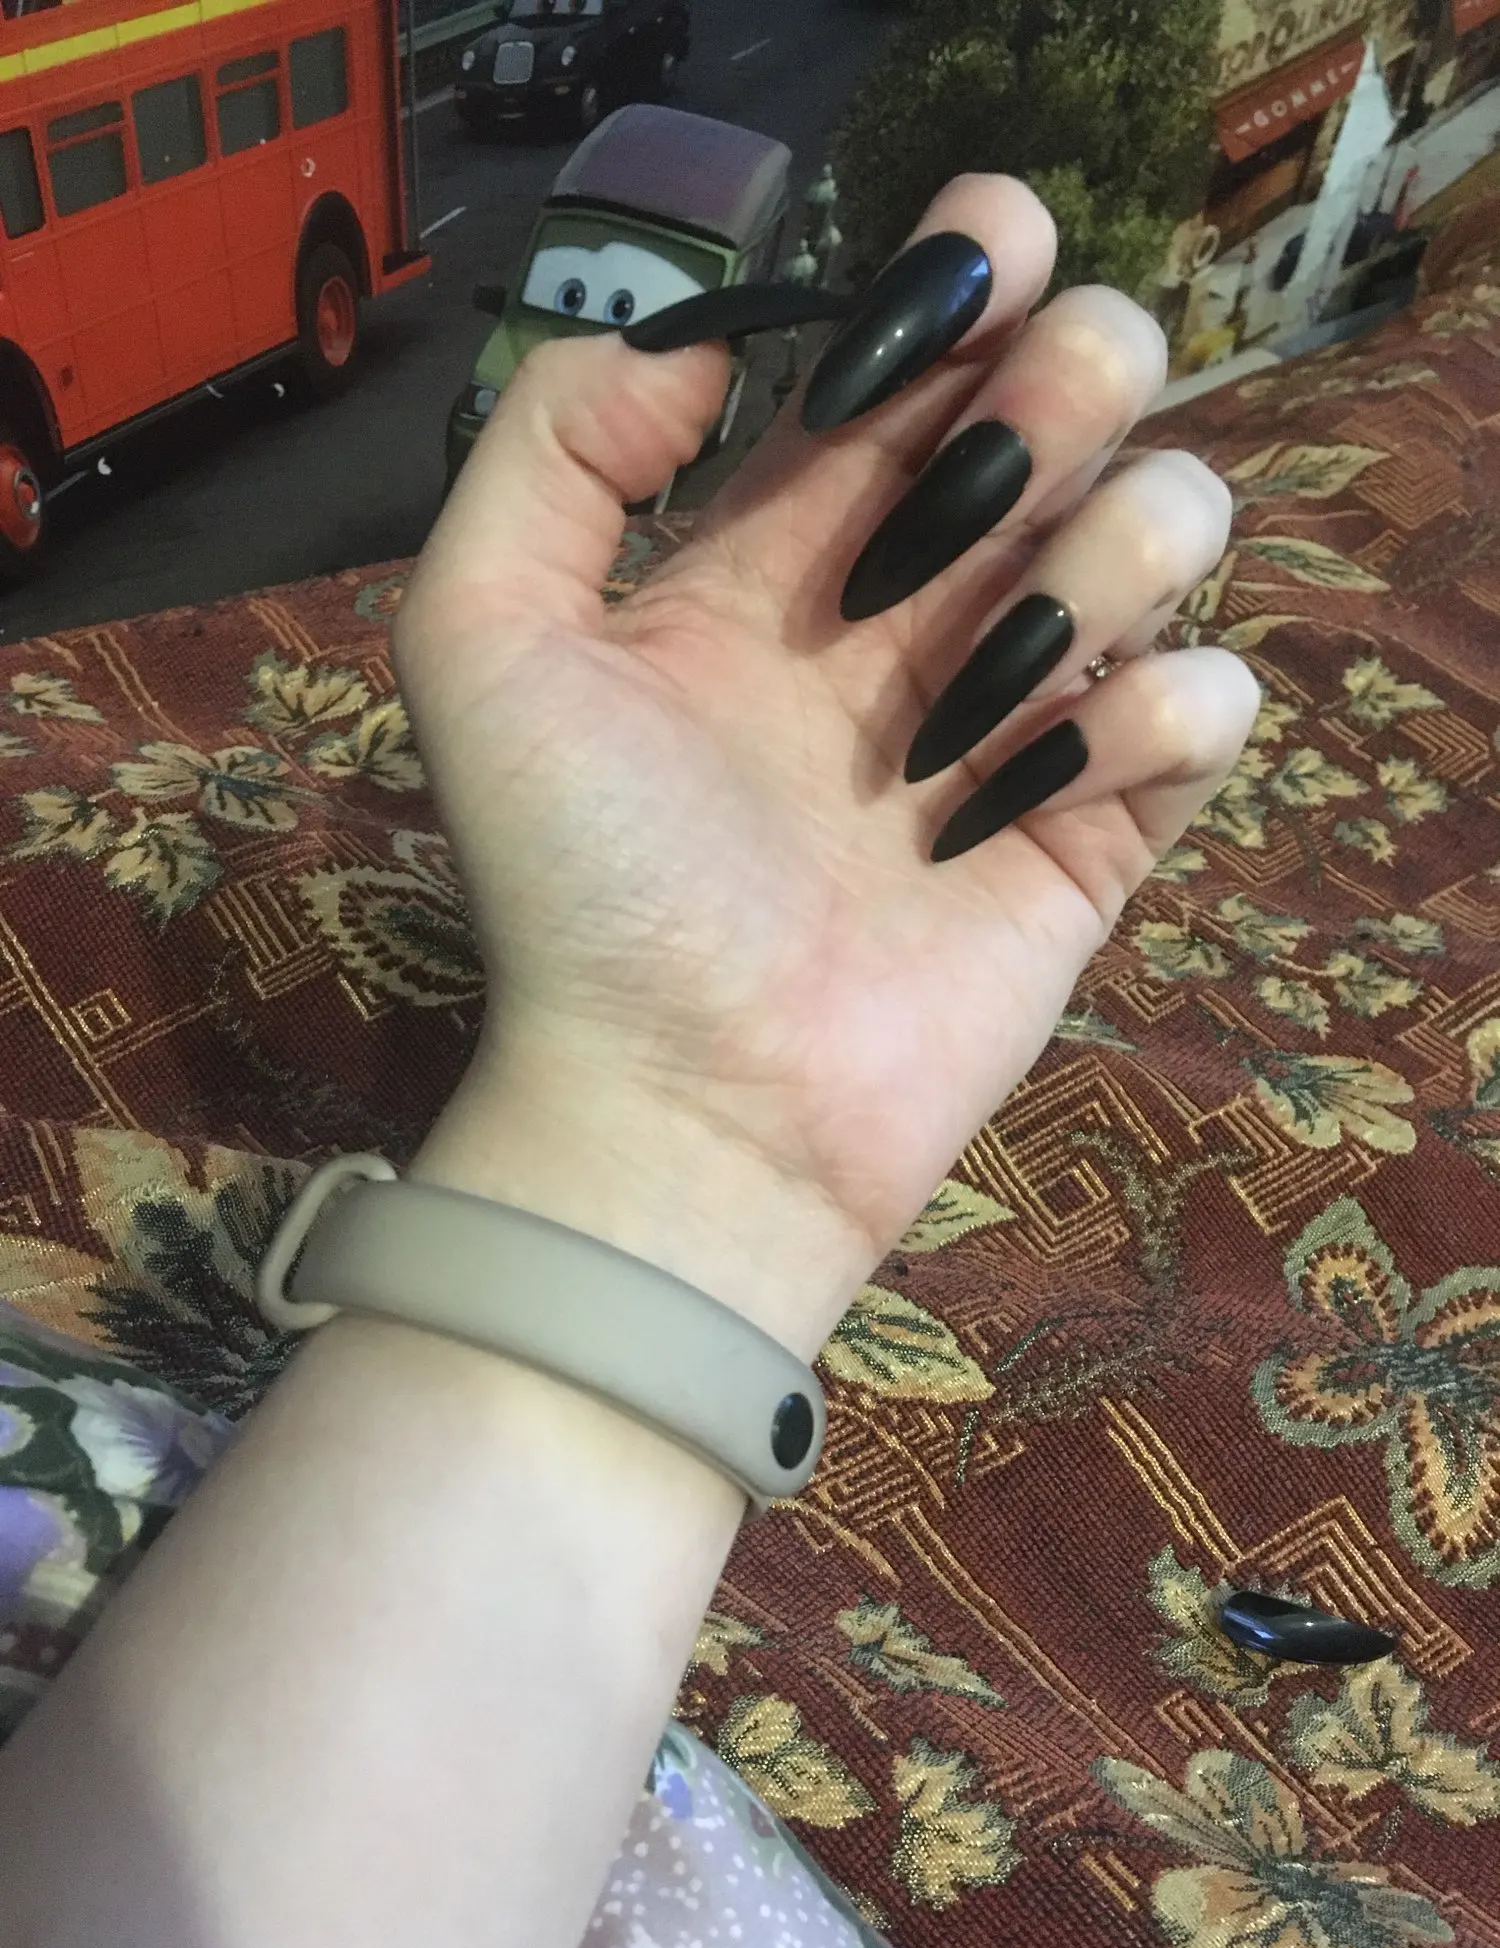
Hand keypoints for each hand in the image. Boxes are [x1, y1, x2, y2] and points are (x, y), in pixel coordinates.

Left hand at [395, 176, 1256, 1358]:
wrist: (685, 1104)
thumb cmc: (584, 884)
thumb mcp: (483, 640)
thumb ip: (553, 448)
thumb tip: (709, 337)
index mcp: (784, 550)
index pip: (908, 362)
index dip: (965, 278)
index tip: (991, 250)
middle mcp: (913, 610)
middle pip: (1067, 407)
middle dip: (1069, 384)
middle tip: (998, 463)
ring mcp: (1012, 716)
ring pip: (1165, 527)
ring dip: (1109, 553)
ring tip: (992, 672)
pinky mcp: (1095, 829)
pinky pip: (1210, 705)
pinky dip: (1159, 714)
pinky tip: (1039, 781)